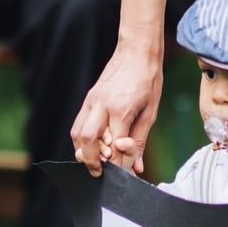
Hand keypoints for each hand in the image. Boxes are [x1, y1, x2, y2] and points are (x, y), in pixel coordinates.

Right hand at [70, 40, 163, 176]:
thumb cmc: (148, 79)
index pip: (114, 146)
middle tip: (100, 174)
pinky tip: (92, 147)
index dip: (116, 165)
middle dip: (91, 161)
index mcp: (121, 109)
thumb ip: (140, 141)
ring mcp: (92, 101)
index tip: (121, 176)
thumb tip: (137, 167)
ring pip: (77, 133)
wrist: (137, 50)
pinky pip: (78, 123)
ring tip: (95, 163)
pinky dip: (82, 140)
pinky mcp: (89, 98)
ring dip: (83, 152)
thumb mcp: (150, 112)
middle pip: (86, 141)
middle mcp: (101, 105)